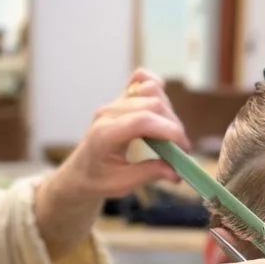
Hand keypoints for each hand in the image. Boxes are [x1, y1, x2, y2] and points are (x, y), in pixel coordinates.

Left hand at [34, 69, 189, 259]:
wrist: (80, 171)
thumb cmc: (98, 179)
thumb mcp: (122, 184)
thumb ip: (149, 174)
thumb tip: (177, 172)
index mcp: (105, 134)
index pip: (143, 121)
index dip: (170, 131)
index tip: (184, 149)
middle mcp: (108, 113)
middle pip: (152, 104)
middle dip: (173, 126)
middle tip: (180, 150)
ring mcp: (114, 103)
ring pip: (151, 91)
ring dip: (168, 111)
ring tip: (169, 135)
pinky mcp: (120, 99)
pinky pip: (140, 79)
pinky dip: (156, 86)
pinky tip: (161, 107)